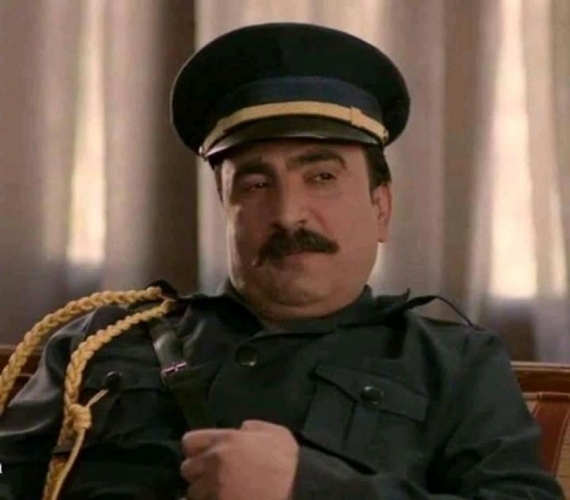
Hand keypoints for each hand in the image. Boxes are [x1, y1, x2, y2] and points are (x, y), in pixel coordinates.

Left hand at [181, 420, 299, 499]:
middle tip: (212, 476)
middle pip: (186, 469)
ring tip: (221, 491)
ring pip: (193, 493)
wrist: (299, 490)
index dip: (196, 449)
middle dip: (198, 472)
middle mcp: (214, 463)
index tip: (204, 454)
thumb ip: (251, 428)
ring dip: (203, 492)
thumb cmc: (288, 461)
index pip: (189, 442)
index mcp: (226, 440)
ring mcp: (215, 489)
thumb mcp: (273, 433)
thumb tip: (240, 430)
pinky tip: (225, 498)